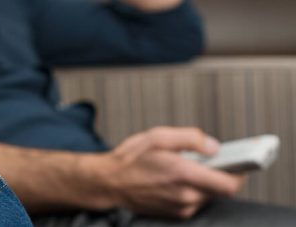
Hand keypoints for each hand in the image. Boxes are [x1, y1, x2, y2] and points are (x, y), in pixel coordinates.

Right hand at [95, 126, 243, 218]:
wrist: (109, 183)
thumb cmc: (129, 159)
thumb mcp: (158, 136)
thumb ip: (190, 137)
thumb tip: (214, 146)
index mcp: (183, 174)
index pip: (229, 184)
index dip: (239, 173)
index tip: (241, 162)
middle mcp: (186, 195)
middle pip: (220, 188)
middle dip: (218, 173)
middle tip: (206, 159)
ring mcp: (182, 207)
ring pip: (209, 194)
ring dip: (204, 181)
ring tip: (184, 167)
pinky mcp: (177, 213)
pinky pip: (196, 200)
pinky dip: (193, 188)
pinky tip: (176, 178)